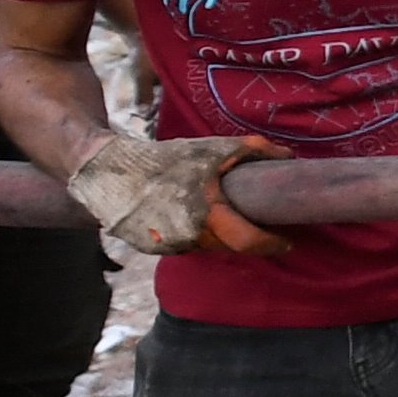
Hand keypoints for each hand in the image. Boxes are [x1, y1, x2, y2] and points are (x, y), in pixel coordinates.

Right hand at [66, 131, 290, 255]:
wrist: (108, 169)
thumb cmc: (166, 158)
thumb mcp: (213, 148)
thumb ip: (254, 151)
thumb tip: (289, 156)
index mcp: (206, 214)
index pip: (248, 241)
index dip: (272, 244)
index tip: (287, 241)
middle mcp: (187, 237)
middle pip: (229, 246)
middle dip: (248, 240)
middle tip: (262, 227)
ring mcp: (167, 246)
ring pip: (207, 248)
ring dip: (221, 238)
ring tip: (231, 221)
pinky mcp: (150, 248)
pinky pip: (185, 246)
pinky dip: (197, 236)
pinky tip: (198, 220)